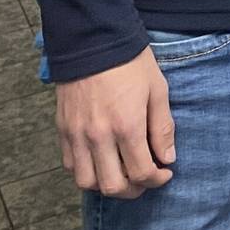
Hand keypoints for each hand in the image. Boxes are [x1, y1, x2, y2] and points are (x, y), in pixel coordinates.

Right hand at [56, 47, 174, 198]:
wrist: (94, 39)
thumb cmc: (131, 62)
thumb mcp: (157, 89)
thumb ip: (162, 127)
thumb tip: (167, 158)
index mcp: (126, 126)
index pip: (141, 172)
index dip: (157, 180)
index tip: (165, 172)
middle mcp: (98, 136)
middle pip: (112, 186)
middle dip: (133, 190)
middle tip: (145, 179)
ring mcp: (77, 135)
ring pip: (86, 182)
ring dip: (106, 185)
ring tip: (122, 174)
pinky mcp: (63, 129)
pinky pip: (70, 165)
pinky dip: (86, 171)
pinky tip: (101, 161)